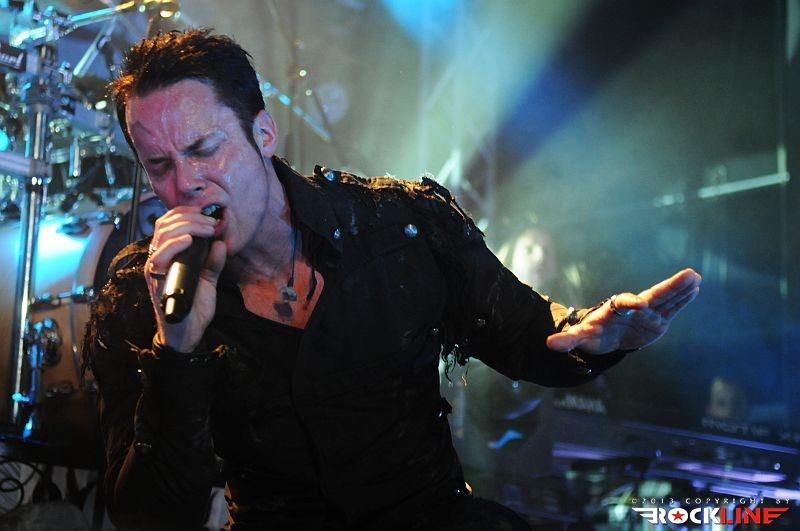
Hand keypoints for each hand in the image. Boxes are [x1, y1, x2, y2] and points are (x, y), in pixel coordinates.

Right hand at [145, 206, 226, 352]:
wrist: (188, 332)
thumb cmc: (195, 305)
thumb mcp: (208, 278)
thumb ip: (213, 261)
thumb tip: (220, 242)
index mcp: (168, 254)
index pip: (168, 223)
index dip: (186, 213)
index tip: (207, 213)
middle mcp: (157, 258)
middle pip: (165, 224)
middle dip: (191, 218)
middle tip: (211, 223)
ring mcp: (155, 269)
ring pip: (163, 235)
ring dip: (187, 226)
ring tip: (206, 229)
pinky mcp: (156, 281)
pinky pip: (160, 256)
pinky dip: (175, 243)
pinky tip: (189, 239)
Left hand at [546, 268, 701, 353]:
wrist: (605, 336)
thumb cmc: (592, 334)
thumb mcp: (579, 338)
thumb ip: (567, 340)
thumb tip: (549, 344)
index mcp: (615, 309)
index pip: (623, 304)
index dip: (630, 304)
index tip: (640, 304)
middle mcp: (634, 308)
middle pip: (653, 295)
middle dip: (669, 287)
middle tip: (687, 274)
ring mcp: (648, 313)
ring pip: (667, 299)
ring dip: (681, 289)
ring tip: (696, 276)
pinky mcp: (658, 320)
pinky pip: (673, 308)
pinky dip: (684, 299)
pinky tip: (696, 287)